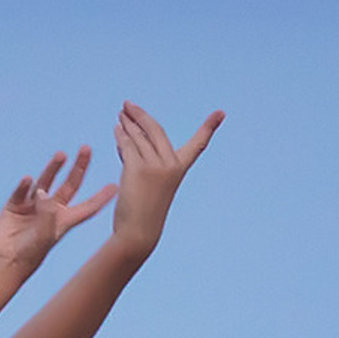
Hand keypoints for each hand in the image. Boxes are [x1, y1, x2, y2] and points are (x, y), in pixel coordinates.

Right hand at [0, 148, 117, 274]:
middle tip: (86, 149)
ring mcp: (34, 204)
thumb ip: (47, 215)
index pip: (88, 206)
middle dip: (79, 167)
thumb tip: (42, 192)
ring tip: (62, 155)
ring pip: (46, 180)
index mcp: (65, 220)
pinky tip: (27, 179)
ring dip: (54, 167)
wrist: (7, 260)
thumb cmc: (30, 253)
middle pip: (70, 184)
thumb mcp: (45, 236)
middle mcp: (52, 209)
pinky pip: (22, 190)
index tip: (115, 186)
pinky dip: (25, 185)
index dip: (101, 197)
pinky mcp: (16, 204)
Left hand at [110, 102, 223, 254]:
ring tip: (120, 114)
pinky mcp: (138, 169)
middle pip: (155, 130)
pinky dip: (121, 136)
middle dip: (140, 115)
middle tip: (127, 105)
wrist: (138, 232)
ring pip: (139, 136)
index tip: (221, 113)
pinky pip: (128, 145)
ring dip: (127, 123)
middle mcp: (170, 165)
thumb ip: (143, 157)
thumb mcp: (149, 181)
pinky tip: (117, 129)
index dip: (209, 128)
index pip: (197, 145)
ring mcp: (154, 166)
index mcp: (179, 169)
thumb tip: (128, 133)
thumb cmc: (144, 211)